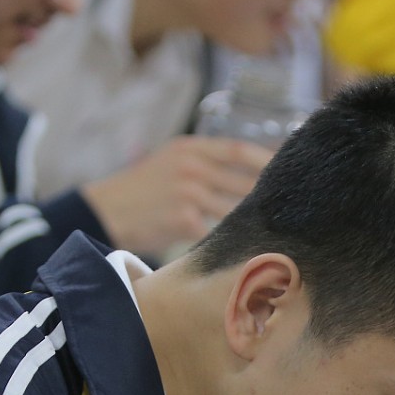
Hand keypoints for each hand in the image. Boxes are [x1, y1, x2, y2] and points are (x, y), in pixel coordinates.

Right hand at [80, 136, 270, 255]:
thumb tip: (248, 177)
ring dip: (252, 222)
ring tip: (273, 232)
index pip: (238, 150)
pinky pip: (217, 230)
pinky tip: (242, 246)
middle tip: (292, 208)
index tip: (289, 171)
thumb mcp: (169, 163)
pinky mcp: (184, 220)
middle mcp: (191, 167)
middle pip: (243, 182)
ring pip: (233, 209)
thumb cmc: (141, 191)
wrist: (103, 211)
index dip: (267, 160)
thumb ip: (203, 165)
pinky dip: (229, 238)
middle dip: (268, 197)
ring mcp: (188, 193)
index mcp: (189, 148)